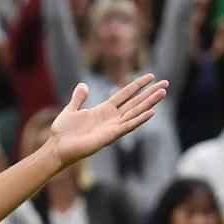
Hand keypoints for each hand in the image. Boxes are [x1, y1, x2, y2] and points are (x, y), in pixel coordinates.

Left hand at [45, 75, 166, 168]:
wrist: (56, 147)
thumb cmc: (62, 132)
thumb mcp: (70, 110)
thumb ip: (79, 98)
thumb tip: (83, 85)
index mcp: (103, 110)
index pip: (125, 94)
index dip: (137, 85)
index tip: (151, 75)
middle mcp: (111, 118)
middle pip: (135, 102)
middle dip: (150, 93)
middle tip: (166, 83)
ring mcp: (112, 127)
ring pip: (135, 112)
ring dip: (149, 103)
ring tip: (163, 92)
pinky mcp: (110, 136)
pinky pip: (128, 126)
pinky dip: (139, 119)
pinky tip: (152, 112)